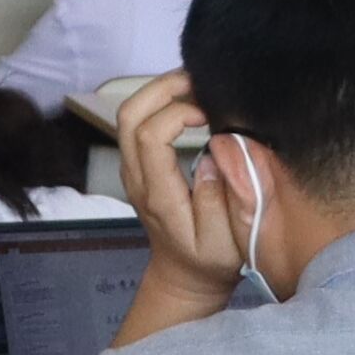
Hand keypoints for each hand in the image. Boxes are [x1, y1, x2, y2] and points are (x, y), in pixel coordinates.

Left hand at [106, 73, 240, 293]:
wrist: (183, 275)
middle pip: (129, 116)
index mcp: (158, 194)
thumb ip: (221, 202)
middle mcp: (137, 177)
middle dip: (161, 88)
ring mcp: (133, 169)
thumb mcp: (226, 242)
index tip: (210, 113)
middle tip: (200, 79)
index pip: (149, 137)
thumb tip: (213, 156)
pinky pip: (137, 123)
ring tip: (197, 85)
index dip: (177, 113)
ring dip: (158, 92)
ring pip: (128, 115)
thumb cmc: (210, 260)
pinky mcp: (138, 165)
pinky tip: (190, 102)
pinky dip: (159, 103)